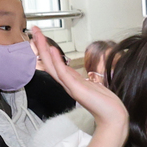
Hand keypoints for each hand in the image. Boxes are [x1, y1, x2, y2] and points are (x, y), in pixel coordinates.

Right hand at [33, 26, 127, 146]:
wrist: (113, 116)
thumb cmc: (104, 102)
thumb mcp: (90, 85)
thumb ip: (81, 78)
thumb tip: (75, 72)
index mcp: (70, 82)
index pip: (54, 63)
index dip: (46, 50)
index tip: (40, 37)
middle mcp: (67, 83)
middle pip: (48, 62)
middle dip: (41, 46)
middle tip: (33, 30)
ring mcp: (70, 86)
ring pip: (52, 65)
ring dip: (44, 49)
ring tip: (38, 35)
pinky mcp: (76, 89)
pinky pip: (63, 73)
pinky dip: (57, 61)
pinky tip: (52, 50)